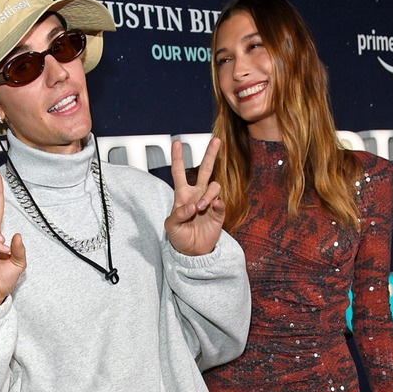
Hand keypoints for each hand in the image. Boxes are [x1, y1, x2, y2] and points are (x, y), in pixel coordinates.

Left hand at [164, 138, 225, 255]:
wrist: (192, 251)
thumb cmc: (179, 236)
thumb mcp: (171, 226)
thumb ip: (178, 214)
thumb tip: (192, 205)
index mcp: (182, 194)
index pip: (179, 172)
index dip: (177, 157)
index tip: (176, 142)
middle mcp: (197, 194)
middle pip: (205, 169)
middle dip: (211, 154)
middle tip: (216, 140)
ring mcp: (209, 202)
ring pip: (214, 186)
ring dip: (208, 194)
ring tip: (201, 207)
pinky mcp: (219, 212)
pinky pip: (221, 201)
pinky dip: (217, 203)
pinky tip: (212, 209)